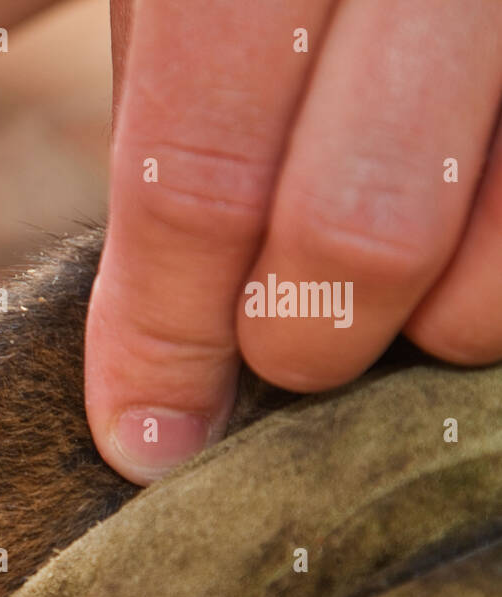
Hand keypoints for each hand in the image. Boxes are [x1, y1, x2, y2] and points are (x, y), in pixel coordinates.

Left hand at [87, 0, 501, 483]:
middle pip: (358, 226)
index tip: (145, 439)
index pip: (195, 174)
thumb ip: (162, 141)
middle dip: (299, 342)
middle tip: (278, 353)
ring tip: (382, 289)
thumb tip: (151, 378)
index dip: (161, 335)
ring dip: (431, 325)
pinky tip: (466, 244)